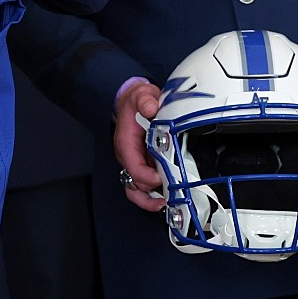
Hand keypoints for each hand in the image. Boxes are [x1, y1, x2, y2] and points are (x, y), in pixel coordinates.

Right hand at [113, 81, 165, 211]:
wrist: (135, 103)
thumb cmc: (136, 103)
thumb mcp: (141, 96)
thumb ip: (145, 100)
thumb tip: (150, 107)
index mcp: (125, 143)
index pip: (132, 166)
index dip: (146, 176)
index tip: (160, 177)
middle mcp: (128, 157)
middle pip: (135, 183)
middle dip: (153, 189)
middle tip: (171, 191)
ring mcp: (136, 163)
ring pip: (136, 190)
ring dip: (150, 199)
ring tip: (167, 203)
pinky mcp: (144, 166)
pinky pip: (143, 188)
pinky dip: (152, 197)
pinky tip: (165, 199)